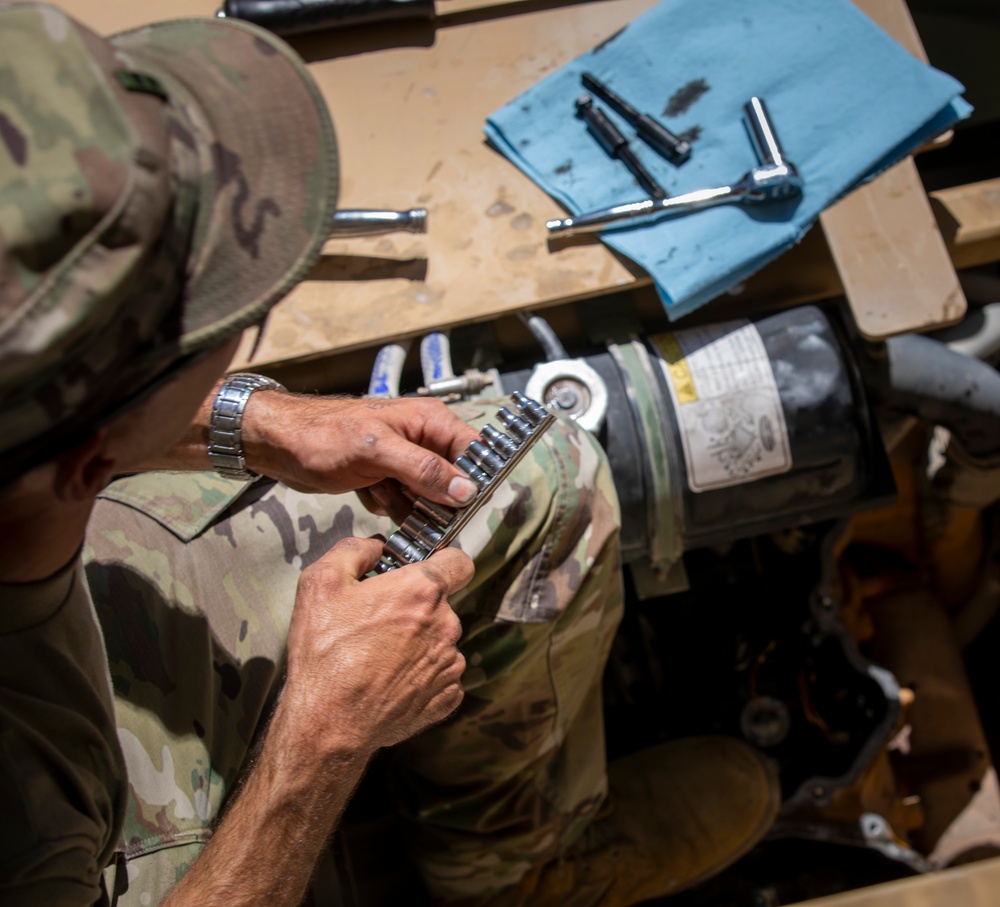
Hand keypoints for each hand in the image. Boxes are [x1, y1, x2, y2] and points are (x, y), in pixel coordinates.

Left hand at [243, 393, 480, 520]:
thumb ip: (424, 470)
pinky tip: (365, 490)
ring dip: (404, 504)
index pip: (474, 451)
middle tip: (404, 497)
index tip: (463, 505)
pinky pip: (404, 503)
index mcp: (429, 420)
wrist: (280, 445)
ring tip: (376, 488)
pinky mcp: (388, 477)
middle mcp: (423, 438)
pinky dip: (386, 504)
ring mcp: (404, 460)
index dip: (473, 479)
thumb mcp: (376, 451)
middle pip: (453, 480)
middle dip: (431, 498)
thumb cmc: (322, 435)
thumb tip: (466, 490)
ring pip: (428, 497)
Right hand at [282, 536, 472, 755]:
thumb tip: (375, 547)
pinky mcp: (447, 696)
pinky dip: (421, 676)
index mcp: (422, 591)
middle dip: (415, 608)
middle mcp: (446, 624)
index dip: (442, 561)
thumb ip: (353, 550)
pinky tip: (390, 681)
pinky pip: (440, 675)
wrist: (329, 723)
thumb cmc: (325, 654)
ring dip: (418, 643)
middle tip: (377, 622)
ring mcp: (450, 663)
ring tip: (379, 658)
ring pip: (440, 641)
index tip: (421, 571)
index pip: (459, 561)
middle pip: (442, 604)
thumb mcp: (321, 583)